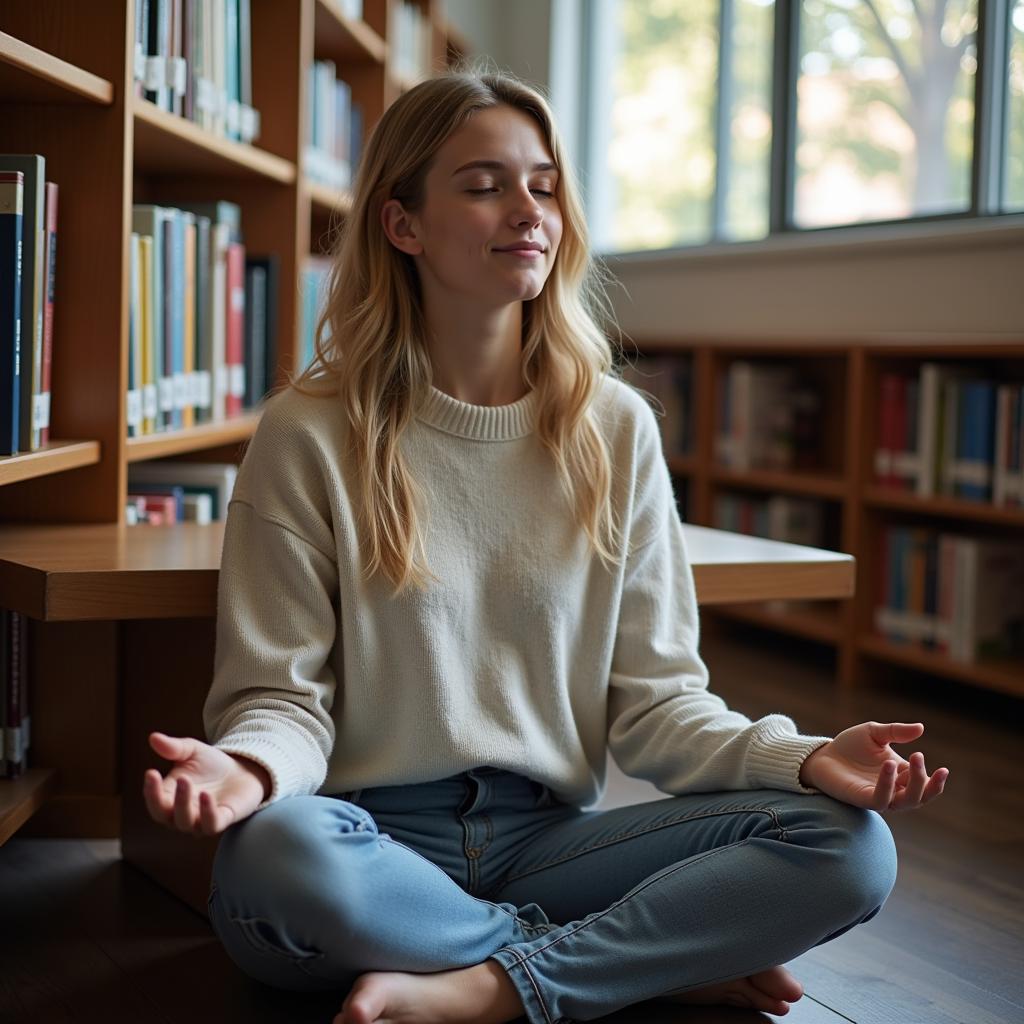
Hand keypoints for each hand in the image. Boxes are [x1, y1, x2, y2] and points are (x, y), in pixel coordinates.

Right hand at [142, 731, 269, 835]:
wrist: (243, 769)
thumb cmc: (211, 764)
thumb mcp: (192, 751)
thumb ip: (173, 747)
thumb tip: (153, 737)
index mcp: (169, 797)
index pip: (153, 800)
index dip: (150, 790)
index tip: (151, 773)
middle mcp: (180, 813)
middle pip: (164, 816)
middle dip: (164, 800)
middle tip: (178, 778)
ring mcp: (200, 820)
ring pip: (185, 822)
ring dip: (183, 806)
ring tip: (187, 782)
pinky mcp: (222, 821)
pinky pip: (211, 824)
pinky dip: (207, 813)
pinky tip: (206, 795)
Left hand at [799, 721, 947, 811]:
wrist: (822, 755)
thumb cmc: (850, 746)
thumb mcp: (875, 733)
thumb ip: (896, 731)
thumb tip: (921, 727)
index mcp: (901, 776)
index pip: (925, 784)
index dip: (933, 777)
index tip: (939, 766)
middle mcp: (893, 790)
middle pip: (919, 796)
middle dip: (925, 780)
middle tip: (919, 756)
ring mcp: (879, 796)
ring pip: (905, 802)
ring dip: (913, 785)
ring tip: (910, 759)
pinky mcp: (862, 799)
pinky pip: (881, 799)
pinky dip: (887, 785)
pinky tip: (889, 766)